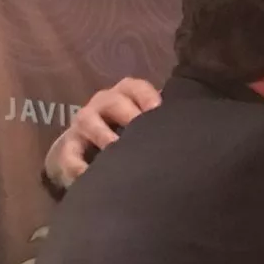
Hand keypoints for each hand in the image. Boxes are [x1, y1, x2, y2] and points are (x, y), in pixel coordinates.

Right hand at [43, 77, 161, 189]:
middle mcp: (102, 103)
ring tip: (118, 151)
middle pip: (113, 101)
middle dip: (128, 115)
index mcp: (125, 94)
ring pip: (88, 121)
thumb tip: (194, 134)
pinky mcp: (69, 147)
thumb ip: (164, 124)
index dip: (148, 97)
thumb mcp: (148, 124)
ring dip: (104, 136)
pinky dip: (77, 166)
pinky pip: (69, 155)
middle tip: (143, 134)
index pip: (136, 87)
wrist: (96, 150)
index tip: (160, 112)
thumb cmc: (134, 134)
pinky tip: (91, 176)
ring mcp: (83, 124)